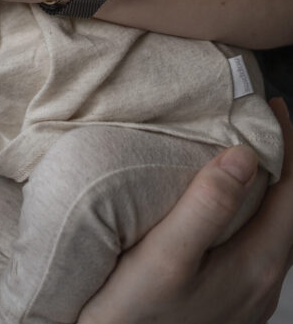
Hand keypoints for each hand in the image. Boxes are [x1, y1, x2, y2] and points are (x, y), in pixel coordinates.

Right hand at [77, 97, 292, 323]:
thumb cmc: (133, 316)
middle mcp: (264, 281)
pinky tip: (222, 201)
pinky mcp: (232, 301)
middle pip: (289, 207)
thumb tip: (244, 155)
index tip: (272, 106)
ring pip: (273, 225)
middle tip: (256, 116)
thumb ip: (206, 206)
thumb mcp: (165, 257)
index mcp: (258, 264)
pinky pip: (256, 242)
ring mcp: (250, 295)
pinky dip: (250, 209)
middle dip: (280, 159)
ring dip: (265, 185)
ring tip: (238, 148)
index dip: (289, 144)